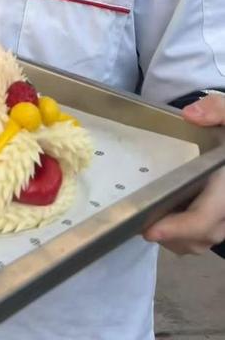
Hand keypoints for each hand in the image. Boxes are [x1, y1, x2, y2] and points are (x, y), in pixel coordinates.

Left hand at [143, 93, 224, 254]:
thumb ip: (217, 110)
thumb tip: (190, 115)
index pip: (204, 219)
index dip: (178, 229)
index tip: (149, 230)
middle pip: (198, 238)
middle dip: (167, 235)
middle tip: (136, 220)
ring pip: (197, 243)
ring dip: (172, 237)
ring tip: (146, 218)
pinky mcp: (219, 222)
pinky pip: (198, 239)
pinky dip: (179, 235)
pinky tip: (161, 216)